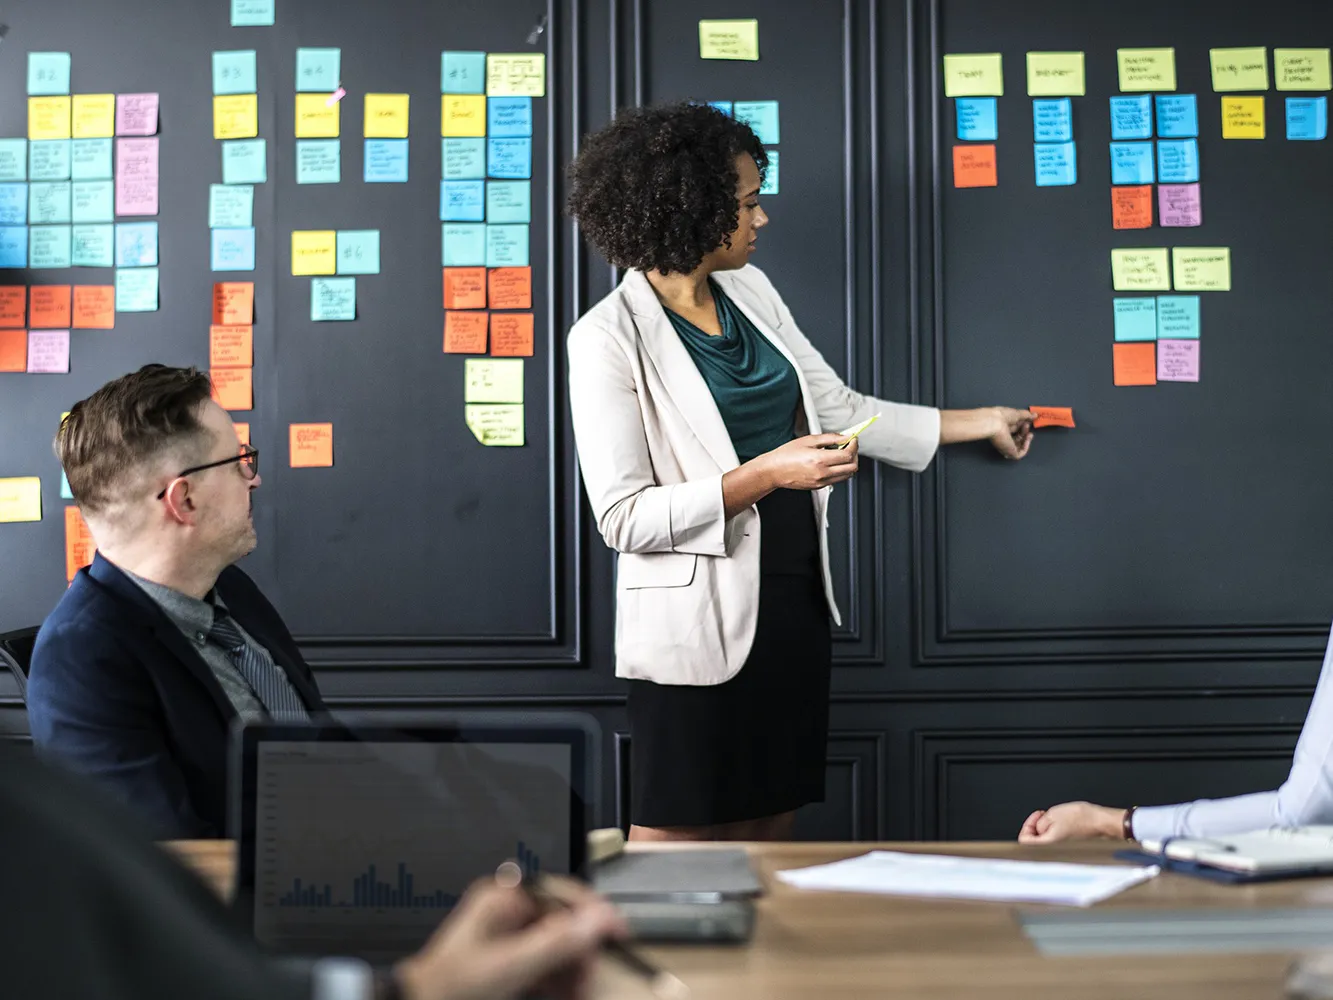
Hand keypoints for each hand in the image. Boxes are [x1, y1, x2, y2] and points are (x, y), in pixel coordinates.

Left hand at [394, 877, 626, 999]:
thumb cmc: (451, 987)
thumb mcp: (510, 966)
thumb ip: (556, 942)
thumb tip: (599, 919)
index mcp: (504, 898)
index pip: (562, 894)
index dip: (593, 913)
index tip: (618, 933)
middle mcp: (507, 912)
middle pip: (562, 923)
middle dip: (582, 952)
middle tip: (595, 976)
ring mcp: (507, 938)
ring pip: (556, 947)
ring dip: (573, 970)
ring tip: (582, 992)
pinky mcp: (507, 964)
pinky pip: (544, 966)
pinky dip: (558, 981)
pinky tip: (568, 994)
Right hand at [755, 434, 859, 490]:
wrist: (774, 471)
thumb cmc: (786, 455)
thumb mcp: (808, 440)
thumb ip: (830, 438)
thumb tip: (844, 436)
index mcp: (819, 460)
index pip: (848, 455)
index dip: (854, 445)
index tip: (852, 439)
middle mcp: (822, 473)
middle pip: (852, 467)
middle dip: (854, 454)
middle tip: (849, 446)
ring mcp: (822, 482)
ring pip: (847, 475)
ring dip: (849, 463)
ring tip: (840, 453)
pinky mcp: (820, 486)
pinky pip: (837, 479)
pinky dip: (840, 470)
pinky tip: (832, 462)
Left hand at [989, 407, 1034, 459]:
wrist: (994, 423)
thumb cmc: (1001, 416)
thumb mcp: (1017, 413)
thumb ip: (1027, 415)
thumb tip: (1035, 415)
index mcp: (1003, 427)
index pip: (1015, 428)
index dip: (1023, 425)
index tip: (1028, 420)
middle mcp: (1003, 436)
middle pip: (1017, 437)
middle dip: (1024, 431)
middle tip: (1027, 425)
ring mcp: (1005, 445)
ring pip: (1018, 446)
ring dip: (1026, 439)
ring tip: (1028, 433)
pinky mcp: (1008, 452)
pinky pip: (1019, 454)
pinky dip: (1025, 447)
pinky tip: (1027, 439)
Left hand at [1017, 802, 1127, 843]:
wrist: (1101, 821)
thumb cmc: (1081, 818)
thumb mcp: (1052, 815)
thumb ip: (1038, 824)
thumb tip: (1036, 829)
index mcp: (1048, 845)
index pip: (1024, 841)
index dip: (1027, 825)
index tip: (1036, 816)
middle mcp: (1055, 852)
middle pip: (1034, 842)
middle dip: (1035, 826)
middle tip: (1042, 815)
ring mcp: (1063, 851)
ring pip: (1045, 840)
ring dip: (1045, 827)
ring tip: (1054, 816)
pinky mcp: (1070, 847)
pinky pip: (1055, 840)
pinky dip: (1054, 830)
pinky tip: (1061, 821)